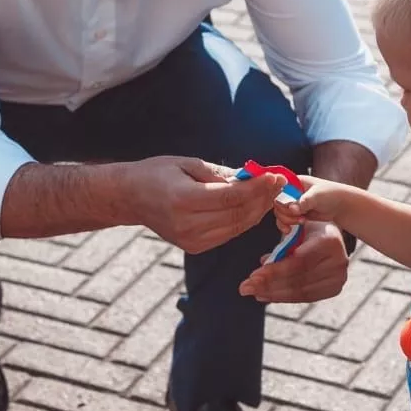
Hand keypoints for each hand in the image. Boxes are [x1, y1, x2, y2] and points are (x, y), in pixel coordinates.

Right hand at [124, 156, 283, 254]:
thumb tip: (254, 177)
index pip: (231, 197)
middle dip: (263, 198)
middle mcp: (187, 225)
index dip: (258, 188)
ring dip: (259, 210)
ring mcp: (191, 240)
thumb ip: (221, 173)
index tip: (276, 176)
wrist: (130, 198)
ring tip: (271, 192)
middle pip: (239, 215)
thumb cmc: (158, 173)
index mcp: (183, 200)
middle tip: (279, 183)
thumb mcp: (187, 163)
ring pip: (238, 227)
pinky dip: (245, 219)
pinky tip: (254, 205)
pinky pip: (229, 233)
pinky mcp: (195, 247)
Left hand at [238, 220, 348, 302]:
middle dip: (268, 285)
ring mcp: (338, 278)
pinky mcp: (334, 289)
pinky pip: (305, 296)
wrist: (333, 236)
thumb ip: (282, 245)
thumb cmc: (308, 229)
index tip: (253, 276)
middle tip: (245, 288)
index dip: (275, 271)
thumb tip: (262, 262)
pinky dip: (284, 297)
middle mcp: (338, 262)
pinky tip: (266, 295)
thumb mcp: (297, 228)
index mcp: (329, 241)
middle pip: (298, 279)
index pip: (298, 262)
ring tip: (253, 291)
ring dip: (273, 293)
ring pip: (300, 291)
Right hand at [272, 176, 351, 233]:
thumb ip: (304, 202)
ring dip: (287, 220)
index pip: (279, 189)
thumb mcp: (317, 195)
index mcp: (295, 182)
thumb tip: (292, 209)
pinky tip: (290, 230)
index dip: (281, 199)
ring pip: (280, 213)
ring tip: (302, 220)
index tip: (290, 206)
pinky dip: (285, 225)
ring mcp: (293, 204)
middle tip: (298, 215)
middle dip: (285, 213)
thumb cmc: (331, 194)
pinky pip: (284, 220)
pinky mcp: (296, 214)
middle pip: (278, 203)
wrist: (341, 206)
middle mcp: (291, 192)